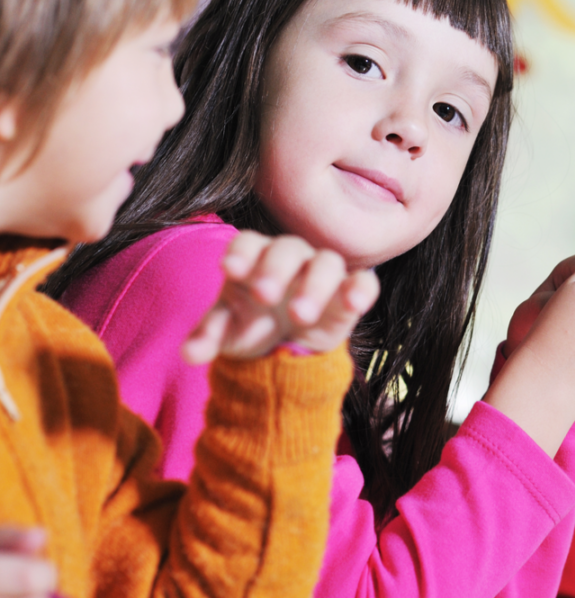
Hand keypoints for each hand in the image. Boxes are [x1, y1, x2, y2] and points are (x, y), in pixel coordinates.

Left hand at [183, 232, 379, 363]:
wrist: (285, 346)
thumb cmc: (252, 325)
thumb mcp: (227, 331)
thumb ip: (209, 337)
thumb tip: (189, 355)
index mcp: (255, 257)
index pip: (249, 242)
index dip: (241, 253)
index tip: (229, 270)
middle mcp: (291, 257)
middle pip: (287, 249)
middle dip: (275, 269)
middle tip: (264, 295)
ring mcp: (322, 273)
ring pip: (326, 262)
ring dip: (315, 285)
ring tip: (301, 315)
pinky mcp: (349, 293)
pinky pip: (363, 281)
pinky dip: (361, 288)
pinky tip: (355, 303)